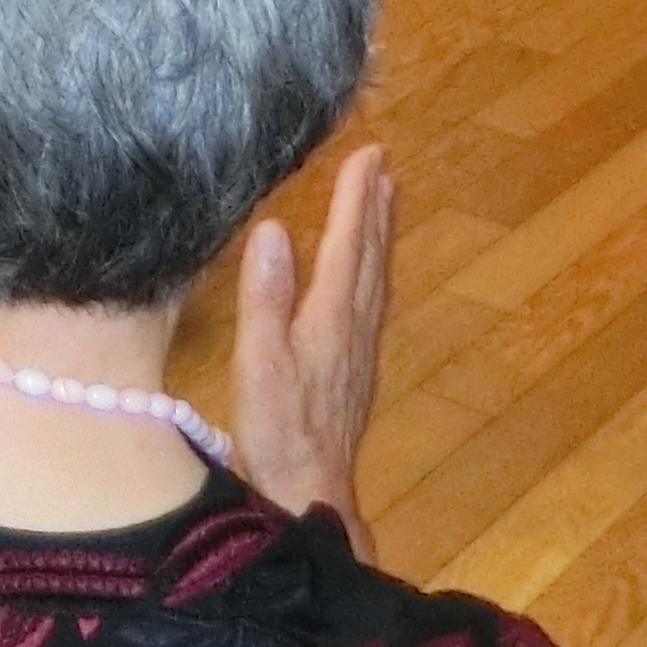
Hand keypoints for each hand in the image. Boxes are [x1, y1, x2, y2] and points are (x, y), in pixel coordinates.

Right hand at [231, 144, 392, 555]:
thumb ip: (265, 296)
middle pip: (370, 256)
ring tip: (385, 201)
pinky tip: (368, 276)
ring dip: (380, 236)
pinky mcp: (356, 371)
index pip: (347, 245)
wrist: (311, 493)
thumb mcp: (261, 361)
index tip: (369, 153)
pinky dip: (373, 272)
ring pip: (376, 279)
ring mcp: (359, 351)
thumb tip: (275, 227)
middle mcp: (354, 328)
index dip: (357, 199)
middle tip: (384, 163)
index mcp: (330, 318)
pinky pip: (372, 302)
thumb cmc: (278, 429)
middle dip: (375, 208)